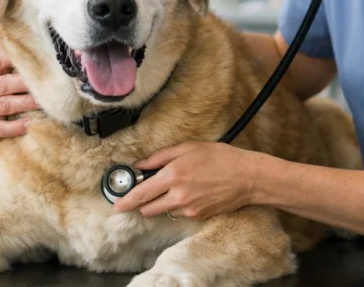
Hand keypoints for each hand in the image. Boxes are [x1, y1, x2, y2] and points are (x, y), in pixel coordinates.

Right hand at [0, 40, 40, 148]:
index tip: (33, 56)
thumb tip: (9, 33)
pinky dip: (16, 127)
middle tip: (46, 82)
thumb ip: (1, 55)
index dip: (13, 58)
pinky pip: (3, 128)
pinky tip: (29, 123)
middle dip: (25, 83)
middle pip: (6, 84)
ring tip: (44, 102)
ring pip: (7, 105)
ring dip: (26, 103)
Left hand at [112, 142, 262, 220]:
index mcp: (173, 175)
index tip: (116, 205)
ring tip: (176, 188)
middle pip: (147, 209)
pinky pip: (179, 213)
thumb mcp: (188, 148)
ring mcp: (188, 209)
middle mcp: (178, 196)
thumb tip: (139, 165)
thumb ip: (159, 157)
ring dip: (161, 203)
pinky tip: (191, 193)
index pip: (140, 193)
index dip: (125, 201)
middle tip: (147, 190)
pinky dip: (178, 205)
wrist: (247, 177)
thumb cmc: (220, 158)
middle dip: (143, 202)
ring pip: (162, 212)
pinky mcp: (197, 217)